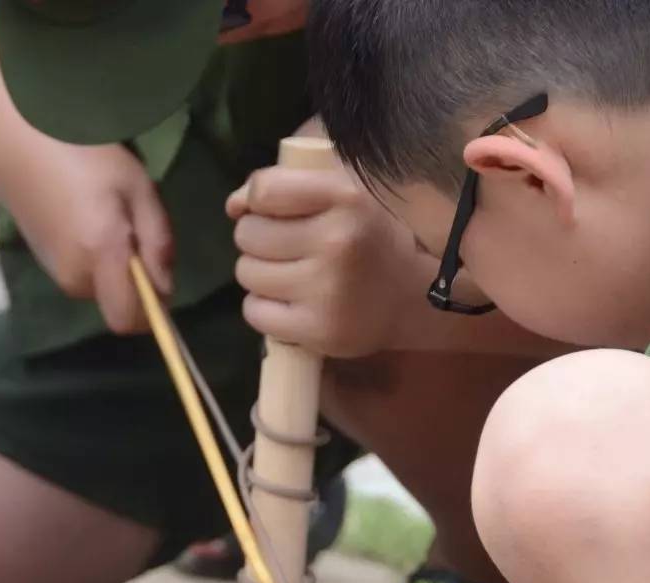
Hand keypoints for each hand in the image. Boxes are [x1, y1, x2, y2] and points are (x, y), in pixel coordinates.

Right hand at [3, 140, 173, 333]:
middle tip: (134, 226)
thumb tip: (166, 289)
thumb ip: (158, 242)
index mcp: (101, 257)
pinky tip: (84, 213)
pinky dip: (92, 254)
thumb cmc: (86, 152)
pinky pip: (81, 270)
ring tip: (107, 214)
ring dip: (113, 263)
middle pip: (117, 302)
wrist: (18, 133)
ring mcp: (53, 270)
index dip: (151, 312)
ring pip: (99, 285)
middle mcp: (74, 276)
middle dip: (135, 278)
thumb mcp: (138, 189)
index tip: (161, 278)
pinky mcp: (41, 260)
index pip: (128, 320)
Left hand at [227, 165, 435, 357]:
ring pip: (247, 273)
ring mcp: (327, 290)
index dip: (256, 201)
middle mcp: (338, 241)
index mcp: (347, 197)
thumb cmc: (371, 236)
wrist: (416, 298)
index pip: (264, 190)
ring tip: (292, 275)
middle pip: (248, 234)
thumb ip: (288, 185)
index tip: (270, 211)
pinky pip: (254, 312)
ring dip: (260, 274)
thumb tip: (234, 204)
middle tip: (289, 248)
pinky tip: (292, 303)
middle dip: (259, 239)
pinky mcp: (318, 330)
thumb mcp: (344, 192)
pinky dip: (265, 308)